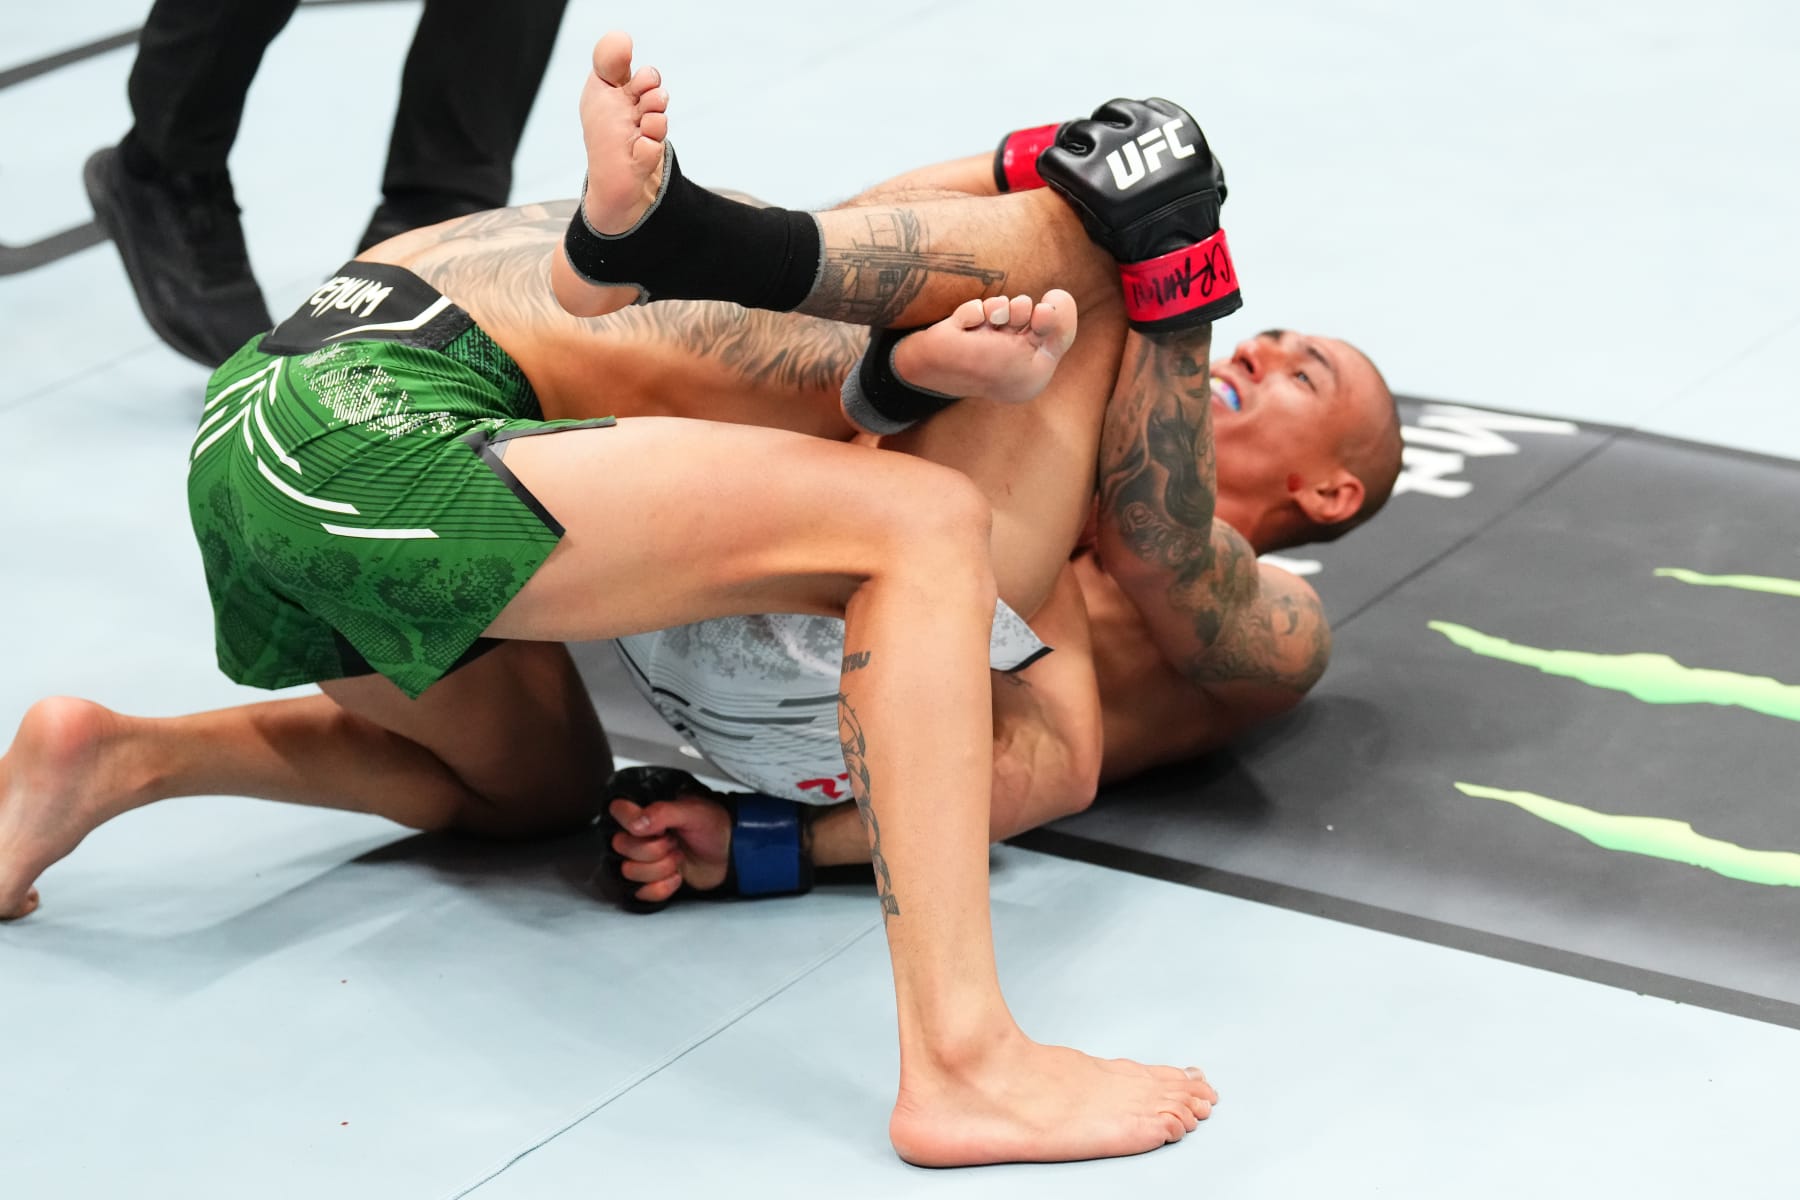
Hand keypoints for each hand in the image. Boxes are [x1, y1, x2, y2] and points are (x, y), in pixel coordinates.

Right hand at [604, 785, 730, 903]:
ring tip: (678, 858)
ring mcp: (644, 860)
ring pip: (629, 871)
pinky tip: (677, 877)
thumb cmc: (715, 827)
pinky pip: (641, 892)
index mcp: (647, 812)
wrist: (731, 854)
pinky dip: (662, 887)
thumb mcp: (694, 812)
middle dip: (654, 849)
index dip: (632, 822)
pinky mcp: (651, 881)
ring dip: (660, 868)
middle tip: (675, 842)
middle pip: (621, 846)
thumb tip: (637, 823)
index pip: (617, 812)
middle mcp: (640, 836)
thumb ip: (663, 812)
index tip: (657, 827)